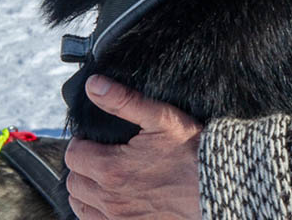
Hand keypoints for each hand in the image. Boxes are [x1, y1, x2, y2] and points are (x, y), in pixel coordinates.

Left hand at [64, 75, 202, 219]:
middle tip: (103, 154)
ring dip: (86, 189)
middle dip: (84, 165)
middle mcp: (109, 198)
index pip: (73, 154)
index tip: (98, 139)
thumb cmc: (193, 152)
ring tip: (106, 176)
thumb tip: (94, 85)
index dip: (83, 142)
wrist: (217, 185)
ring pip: (80, 204)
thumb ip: (124, 101)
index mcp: (110, 168)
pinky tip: (114, 198)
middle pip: (74, 180)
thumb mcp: (162, 118)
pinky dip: (97, 210)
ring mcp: (118, 218)